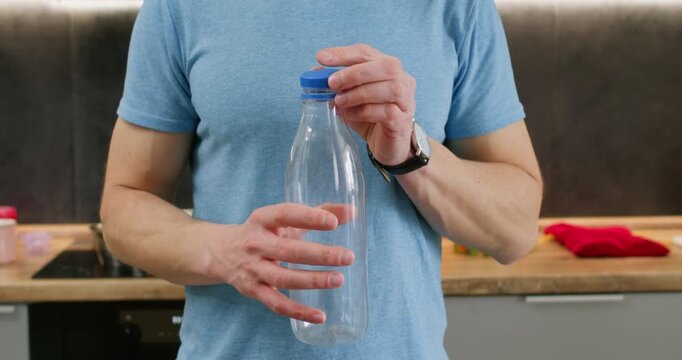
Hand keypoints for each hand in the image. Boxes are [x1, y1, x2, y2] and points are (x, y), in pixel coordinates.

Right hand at [201, 203, 354, 323]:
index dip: (309, 218)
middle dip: (319, 254)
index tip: (333, 222)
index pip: (285, 214)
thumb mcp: (283, 219)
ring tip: (338, 280)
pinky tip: (320, 316)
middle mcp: (255, 243)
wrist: (221, 252)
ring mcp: (253, 269)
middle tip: (347, 257)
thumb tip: (352, 212)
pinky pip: (277, 304)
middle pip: (288, 251)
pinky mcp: (253, 291)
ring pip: (283, 278)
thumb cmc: (264, 233)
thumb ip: (317, 212)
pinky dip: (298, 311)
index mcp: (262, 219)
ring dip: (312, 280)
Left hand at [317, 44, 415, 165]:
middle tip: (332, 83)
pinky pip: (387, 111)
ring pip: (389, 88)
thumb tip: (315, 73)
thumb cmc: (370, 118)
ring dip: (359, 93)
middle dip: (354, 73)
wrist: (387, 146)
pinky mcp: (402, 121)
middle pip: (385, 66)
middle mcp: (403, 80)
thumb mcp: (349, 99)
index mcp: (388, 68)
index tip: (321, 58)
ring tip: (340, 101)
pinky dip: (365, 111)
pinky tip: (351, 115)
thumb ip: (336, 85)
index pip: (366, 52)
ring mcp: (406, 101)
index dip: (343, 53)